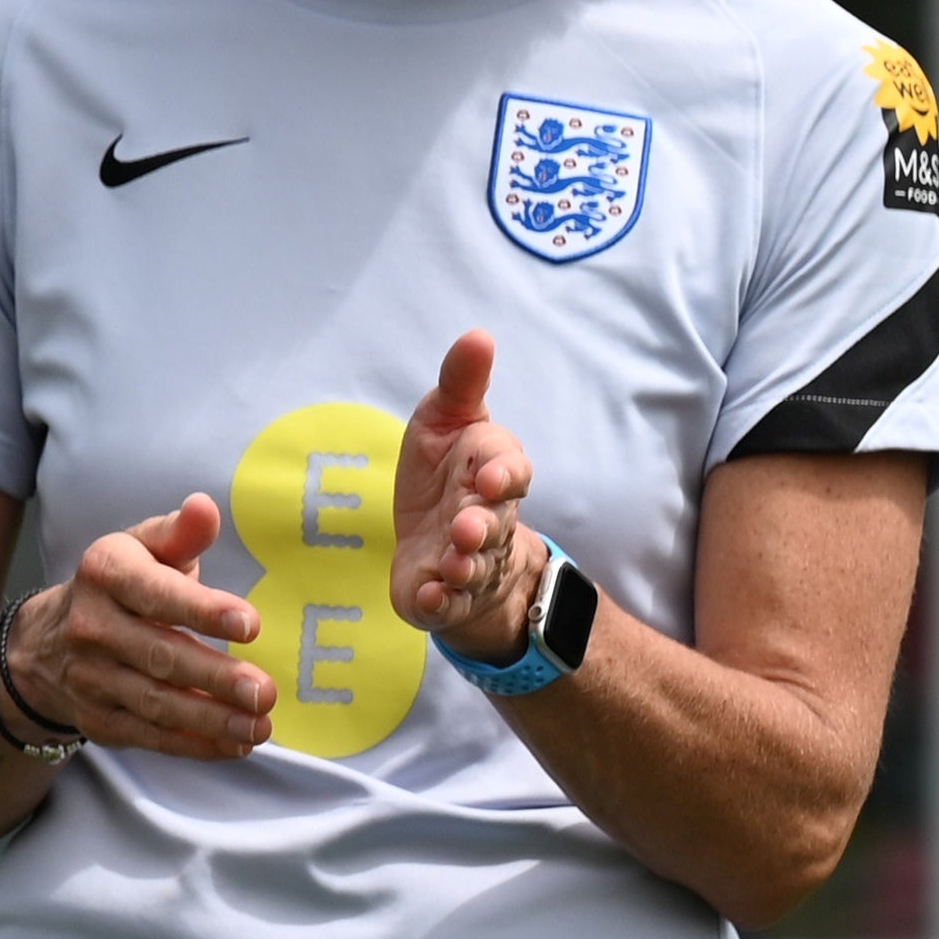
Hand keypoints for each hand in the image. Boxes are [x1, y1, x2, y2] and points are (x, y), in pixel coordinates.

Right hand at [0, 495, 278, 759]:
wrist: (47, 643)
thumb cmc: (120, 588)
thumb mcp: (142, 549)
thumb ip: (180, 533)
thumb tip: (206, 507)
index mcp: (106, 574)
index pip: (155, 593)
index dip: (202, 609)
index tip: (250, 625)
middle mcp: (91, 626)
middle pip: (159, 656)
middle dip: (215, 677)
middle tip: (263, 692)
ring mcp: (91, 677)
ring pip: (155, 702)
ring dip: (211, 718)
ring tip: (259, 725)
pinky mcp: (98, 718)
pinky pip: (149, 735)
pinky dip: (193, 744)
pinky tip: (234, 743)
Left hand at [394, 329, 542, 657]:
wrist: (445, 547)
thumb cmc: (447, 477)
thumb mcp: (446, 424)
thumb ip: (461, 386)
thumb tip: (478, 335)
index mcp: (492, 475)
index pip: (510, 471)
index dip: (504, 474)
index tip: (490, 475)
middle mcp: (488, 521)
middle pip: (494, 523)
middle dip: (482, 525)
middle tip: (466, 526)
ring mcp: (468, 562)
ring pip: (474, 566)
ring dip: (464, 564)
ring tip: (451, 562)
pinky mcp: (443, 596)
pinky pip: (446, 603)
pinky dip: (439, 602)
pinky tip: (428, 597)